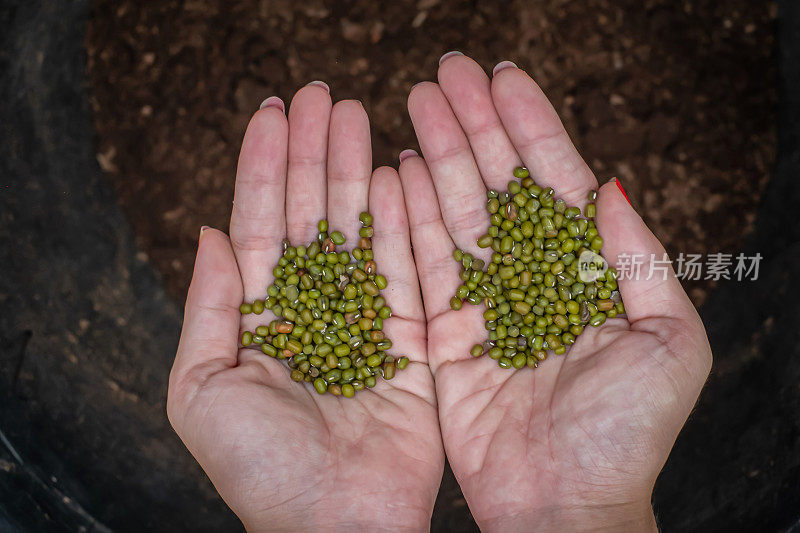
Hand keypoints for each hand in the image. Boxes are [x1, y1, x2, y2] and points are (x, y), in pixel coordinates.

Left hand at [167, 84, 443, 530]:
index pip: (260, 226)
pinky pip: (408, 264)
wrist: (338, 524)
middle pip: (312, 214)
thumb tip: (208, 232)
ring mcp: (366, 318)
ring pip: (360, 227)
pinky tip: (396, 169)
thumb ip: (210, 308)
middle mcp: (314, 309)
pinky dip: (403, 217)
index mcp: (262, 318)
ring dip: (356, 169)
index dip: (262, 167)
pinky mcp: (413, 335)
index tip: (272, 112)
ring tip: (357, 114)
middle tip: (322, 93)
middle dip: (313, 152)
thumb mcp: (203, 387)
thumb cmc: (260, 468)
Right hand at [397, 54, 710, 531]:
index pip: (554, 181)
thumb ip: (638, 258)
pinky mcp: (443, 333)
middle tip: (445, 71)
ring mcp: (484, 302)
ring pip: (457, 212)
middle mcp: (531, 278)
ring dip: (439, 153)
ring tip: (417, 101)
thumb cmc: (627, 434)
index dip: (529, 125)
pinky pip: (422, 262)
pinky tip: (401, 168)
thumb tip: (612, 183)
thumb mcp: (667, 340)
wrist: (564, 506)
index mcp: (586, 273)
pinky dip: (411, 214)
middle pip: (498, 185)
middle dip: (474, 124)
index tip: (502, 74)